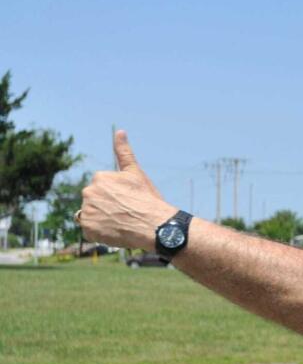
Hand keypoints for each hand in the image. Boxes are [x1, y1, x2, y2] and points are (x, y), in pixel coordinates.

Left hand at [80, 131, 175, 249]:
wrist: (154, 224)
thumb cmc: (148, 198)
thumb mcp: (136, 173)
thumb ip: (124, 152)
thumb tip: (120, 131)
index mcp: (99, 178)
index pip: (103, 189)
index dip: (117, 196)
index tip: (129, 201)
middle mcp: (89, 192)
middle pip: (96, 201)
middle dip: (107, 206)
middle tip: (126, 213)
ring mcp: (87, 211)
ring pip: (93, 216)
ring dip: (103, 219)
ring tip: (122, 223)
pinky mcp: (88, 229)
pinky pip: (90, 231)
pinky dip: (100, 232)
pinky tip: (115, 231)